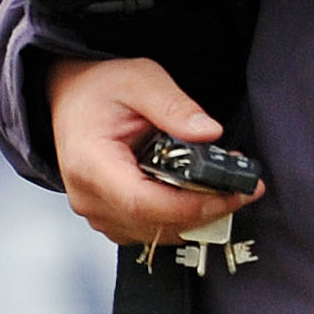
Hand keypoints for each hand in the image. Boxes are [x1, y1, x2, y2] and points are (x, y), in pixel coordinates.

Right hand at [45, 57, 267, 247]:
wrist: (71, 98)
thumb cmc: (98, 90)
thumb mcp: (140, 79)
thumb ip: (174, 106)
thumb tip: (208, 133)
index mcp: (91, 163)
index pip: (142, 203)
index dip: (191, 206)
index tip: (229, 194)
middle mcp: (89, 196)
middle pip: (155, 225)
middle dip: (206, 210)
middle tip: (241, 187)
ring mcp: (97, 212)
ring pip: (157, 233)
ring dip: (196, 216)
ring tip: (222, 184)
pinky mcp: (110, 218)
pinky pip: (150, 231)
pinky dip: (179, 217)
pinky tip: (196, 193)